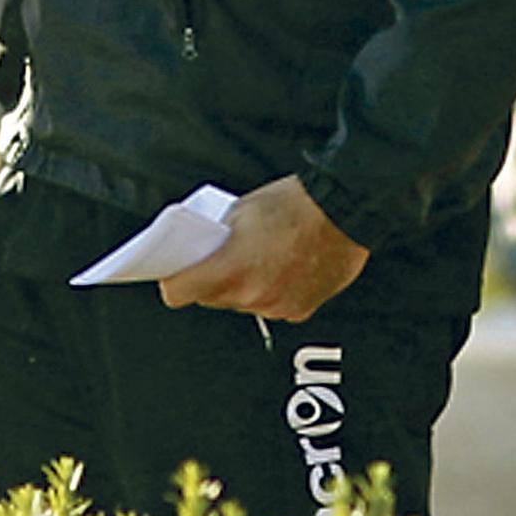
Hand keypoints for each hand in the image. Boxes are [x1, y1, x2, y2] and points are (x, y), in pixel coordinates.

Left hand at [159, 173, 368, 322]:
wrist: (343, 212)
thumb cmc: (292, 204)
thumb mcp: (239, 210)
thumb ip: (214, 236)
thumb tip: (200, 248)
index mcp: (230, 268)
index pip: (178, 294)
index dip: (173, 282)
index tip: (174, 274)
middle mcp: (252, 295)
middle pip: (210, 299)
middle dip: (209, 281)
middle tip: (218, 259)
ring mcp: (277, 306)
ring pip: (241, 304)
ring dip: (241, 288)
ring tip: (255, 260)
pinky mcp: (299, 310)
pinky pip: (270, 306)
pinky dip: (269, 292)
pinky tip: (278, 269)